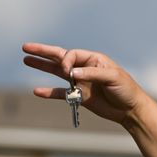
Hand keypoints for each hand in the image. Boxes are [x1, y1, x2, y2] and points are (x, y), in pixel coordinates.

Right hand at [23, 42, 143, 124]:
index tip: (67, 72)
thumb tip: (70, 73)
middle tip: (25, 47)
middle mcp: (83, 68)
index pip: (71, 55)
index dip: (65, 61)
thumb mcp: (112, 77)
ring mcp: (79, 82)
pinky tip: (37, 91)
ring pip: (56, 72)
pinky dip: (48, 92)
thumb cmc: (125, 89)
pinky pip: (60, 93)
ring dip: (42, 66)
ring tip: (26, 60)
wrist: (130, 109)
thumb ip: (91, 73)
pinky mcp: (78, 96)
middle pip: (59, 57)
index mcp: (92, 59)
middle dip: (43, 52)